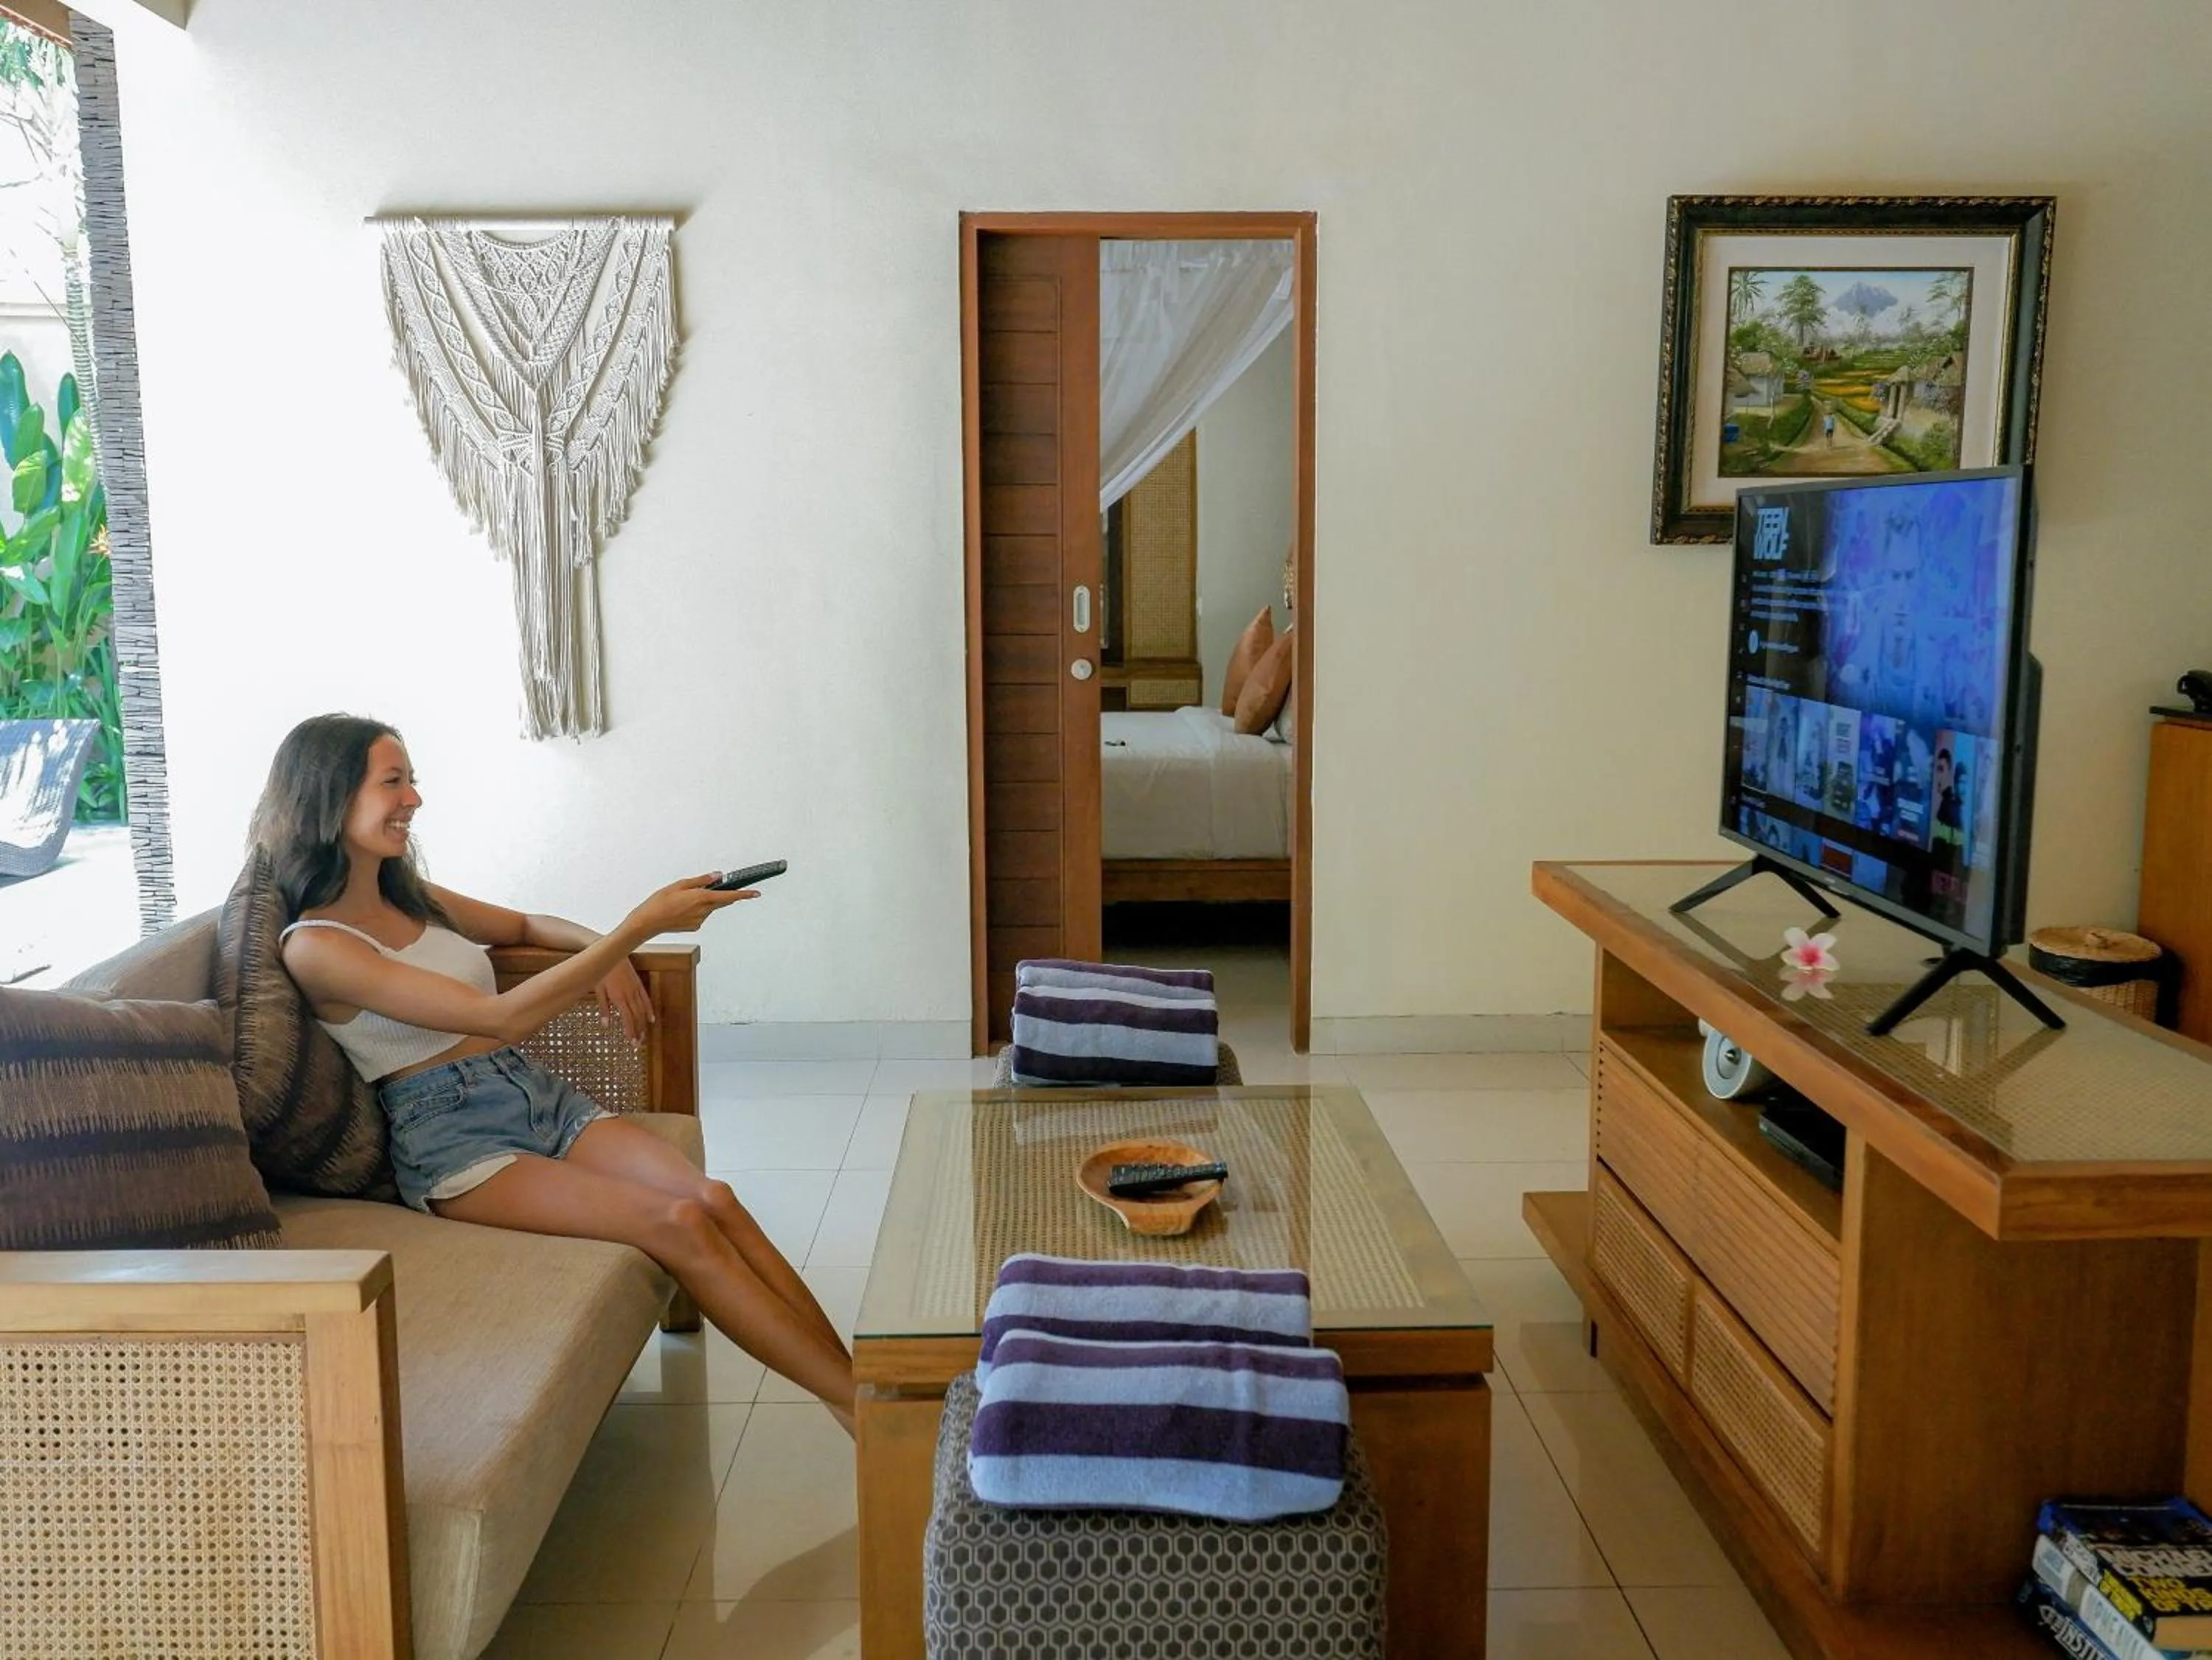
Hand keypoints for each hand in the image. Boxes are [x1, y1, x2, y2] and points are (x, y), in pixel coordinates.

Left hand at [595, 956, 653, 1042]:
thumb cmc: (602, 972)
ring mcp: (636, 990)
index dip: (630, 1031)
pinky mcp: (638, 984)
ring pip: (642, 1010)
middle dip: (638, 1031)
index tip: (632, 1042)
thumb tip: (605, 1024)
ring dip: (643, 1024)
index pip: (627, 1019)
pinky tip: (651, 1018)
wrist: (611, 954)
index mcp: (619, 998)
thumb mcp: (599, 990)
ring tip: (644, 1035)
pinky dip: (649, 1010)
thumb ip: (604, 1008)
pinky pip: (646, 999)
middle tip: (638, 1044)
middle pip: (636, 1017)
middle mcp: (629, 996)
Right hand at [628, 873, 753, 937]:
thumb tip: (718, 876)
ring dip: (704, 901)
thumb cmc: (660, 901)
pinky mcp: (695, 926)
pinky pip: (702, 915)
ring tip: (683, 899)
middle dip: (720, 894)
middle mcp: (704, 911)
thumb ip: (701, 880)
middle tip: (708, 888)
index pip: (729, 896)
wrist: (647, 922)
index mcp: (701, 898)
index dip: (744, 895)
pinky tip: (682, 909)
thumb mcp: (680, 884)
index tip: (756, 893)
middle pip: (721, 901)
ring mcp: (700, 920)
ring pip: (710, 908)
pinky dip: (697, 909)